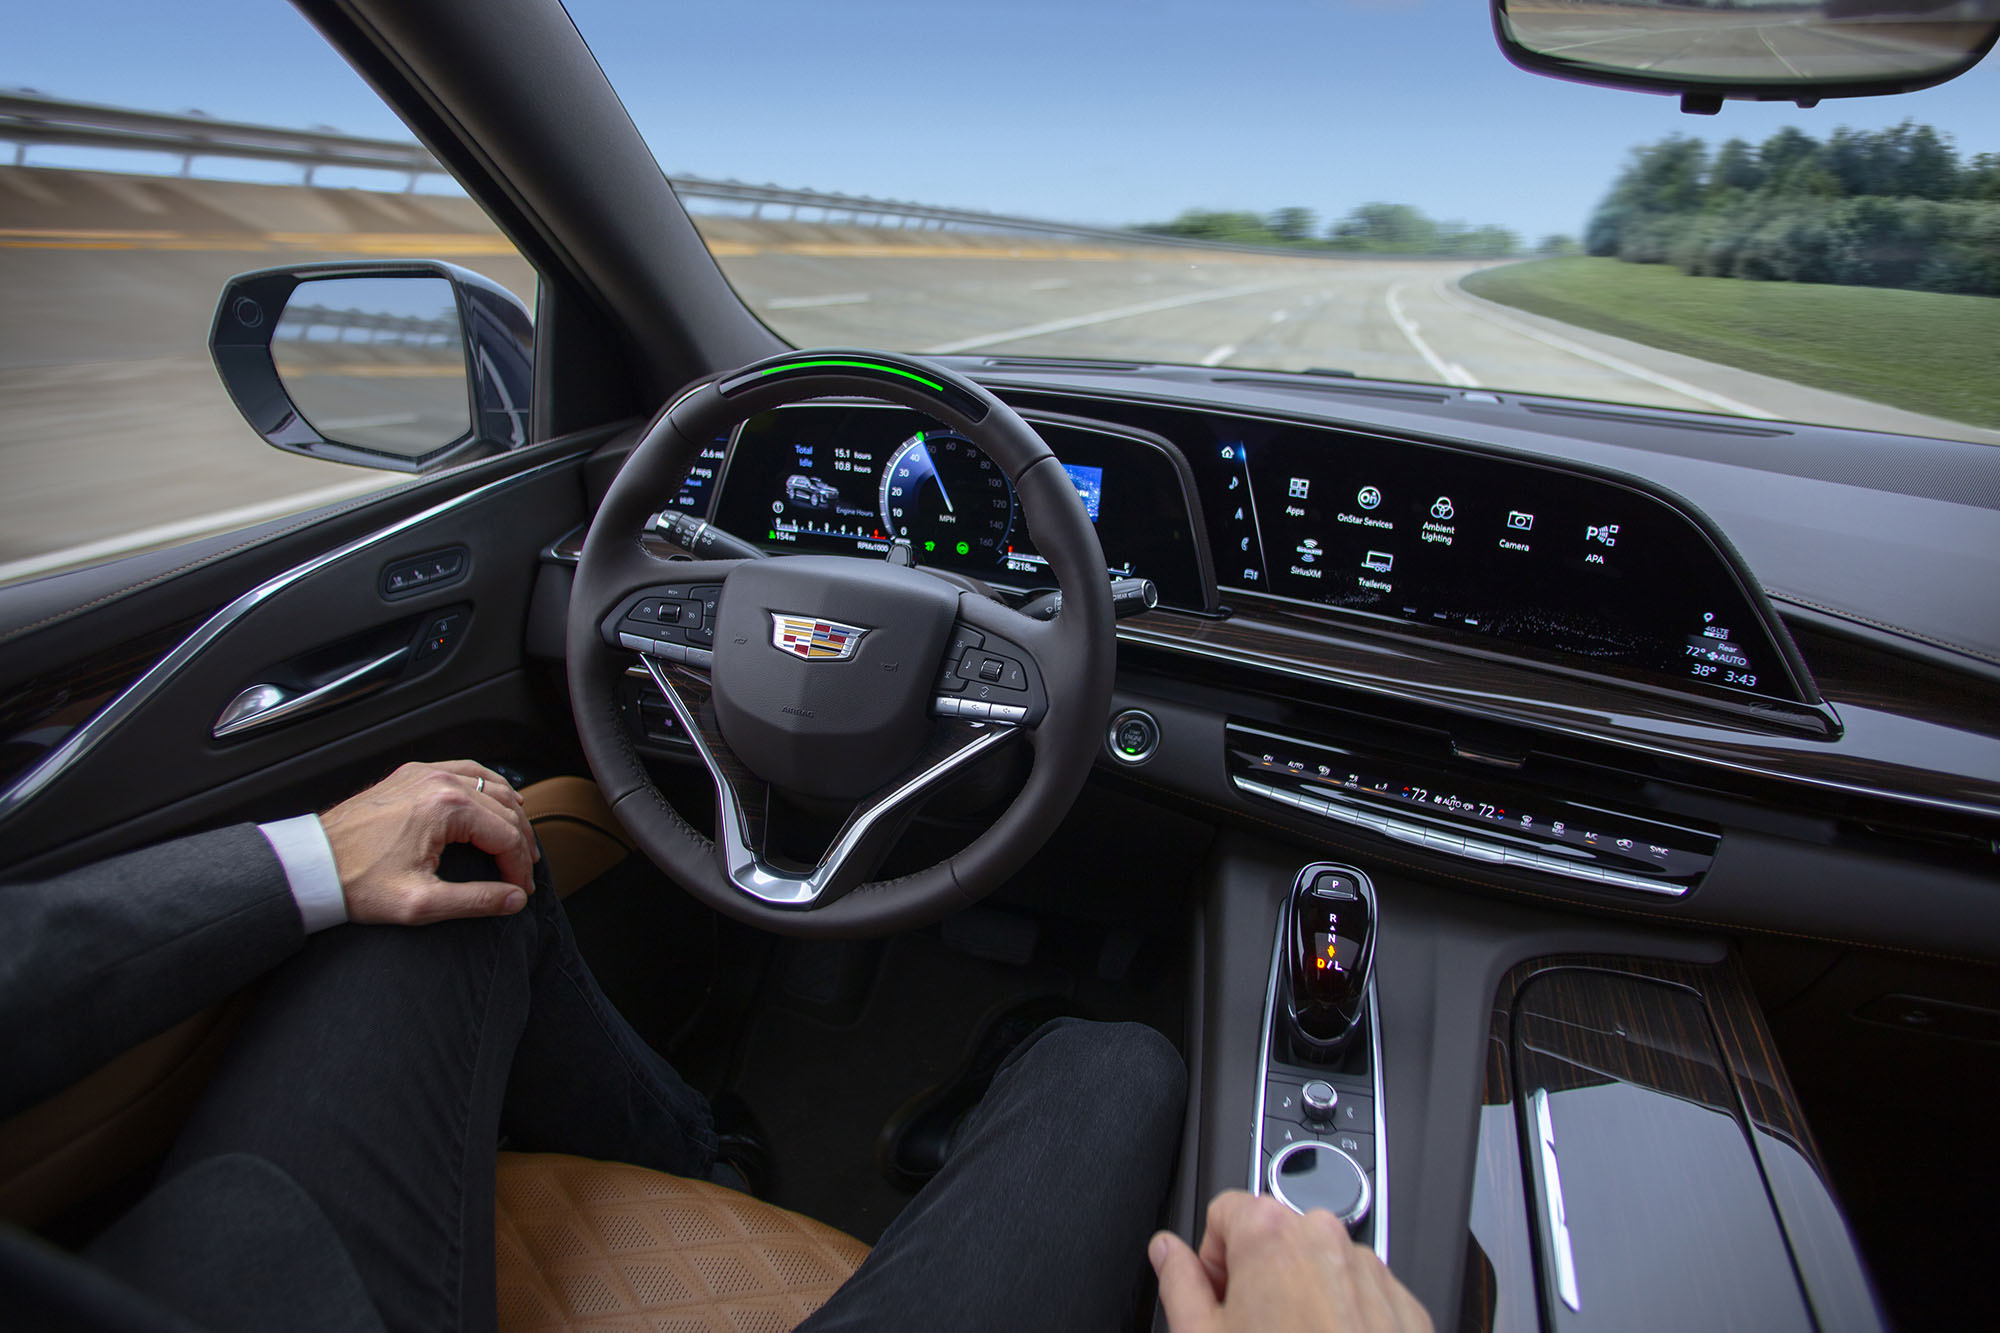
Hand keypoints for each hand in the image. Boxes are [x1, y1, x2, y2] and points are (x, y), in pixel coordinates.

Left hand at [318, 761, 539, 924]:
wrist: (311, 865)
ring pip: (489, 785)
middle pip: (503, 808)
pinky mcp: (409, 776)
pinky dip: (487, 785)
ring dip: (509, 813)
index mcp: (446, 807)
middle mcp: (438, 782)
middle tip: (521, 874)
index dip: (518, 868)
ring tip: (518, 842)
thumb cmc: (356, 883)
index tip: (518, 891)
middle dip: (519, 843)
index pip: (506, 835)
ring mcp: (423, 774)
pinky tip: (496, 798)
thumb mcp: (419, 903)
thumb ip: (475, 901)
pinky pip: (464, 771)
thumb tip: (513, 899)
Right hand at [1151, 1191, 1430, 1332]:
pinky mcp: (1406, 1310)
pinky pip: (1363, 1296)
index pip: (1225, 1211)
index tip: (1217, 1295)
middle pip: (1276, 1237)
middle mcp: (1327, 1242)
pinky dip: (1345, 1319)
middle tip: (1251, 1330)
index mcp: (1272, 1236)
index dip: (1213, 1258)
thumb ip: (1179, 1282)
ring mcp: (1372, 1275)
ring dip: (1305, 1297)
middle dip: (1260, 1276)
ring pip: (1321, 1267)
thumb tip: (1167, 1252)